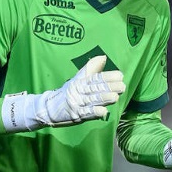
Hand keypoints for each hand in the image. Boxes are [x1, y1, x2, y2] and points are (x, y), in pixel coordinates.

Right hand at [2, 55, 125, 131]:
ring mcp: (76, 103)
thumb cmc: (67, 93)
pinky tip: (103, 112)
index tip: (120, 75)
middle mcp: (78, 91)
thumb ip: (91, 70)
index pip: (95, 78)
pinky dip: (94, 112)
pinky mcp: (74, 114)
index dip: (108, 76)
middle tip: (122, 86)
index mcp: (80, 82)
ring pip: (91, 100)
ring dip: (103, 99)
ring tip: (115, 97)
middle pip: (95, 88)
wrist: (48, 107)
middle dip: (109, 87)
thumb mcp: (78, 80)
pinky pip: (85, 113)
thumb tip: (103, 57)